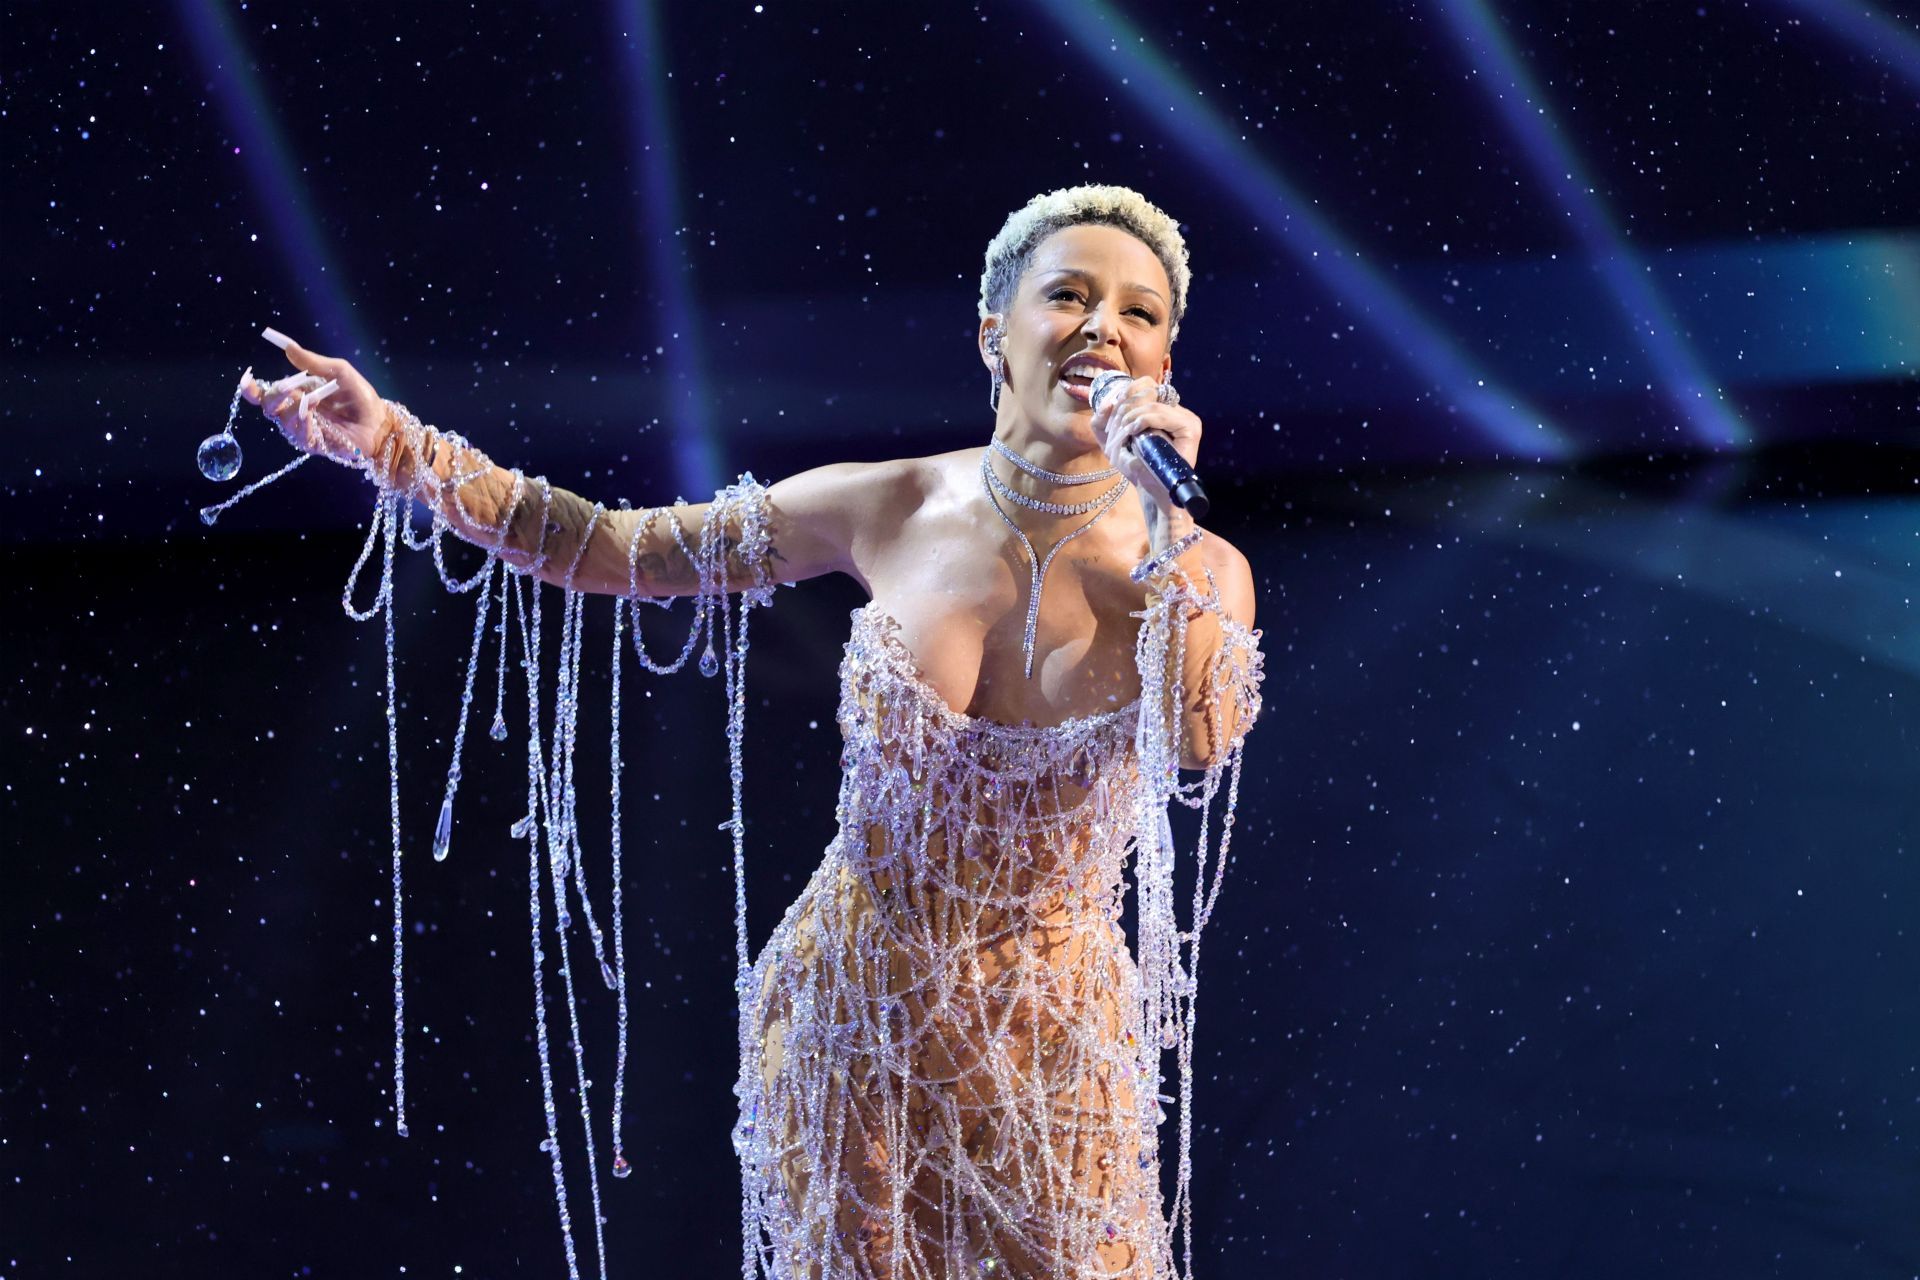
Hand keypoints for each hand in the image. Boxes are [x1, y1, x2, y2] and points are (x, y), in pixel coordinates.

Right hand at [239, 328, 387, 468]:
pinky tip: (312, 414)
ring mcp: (304, 429)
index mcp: (298, 393)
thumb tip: (288, 346)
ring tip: (311, 401)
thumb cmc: (360, 396)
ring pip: (283, 421)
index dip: (252, 389)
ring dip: (293, 409)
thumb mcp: (339, 372)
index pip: (267, 393)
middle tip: (286, 388)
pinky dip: (303, 423)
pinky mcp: (315, 444)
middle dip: (273, 396)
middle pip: (270, 407)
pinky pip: (299, 435)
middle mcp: (296, 411)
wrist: (380, 421)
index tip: (246, 379)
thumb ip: (313, 362)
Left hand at [1089, 375, 1201, 517]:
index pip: (1143, 384)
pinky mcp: (1190, 428)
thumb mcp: (1111, 440)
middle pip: (1145, 390)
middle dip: (1123, 409)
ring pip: (1150, 402)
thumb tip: (1107, 402)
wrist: (1151, 490)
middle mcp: (1175, 408)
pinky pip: (1160, 414)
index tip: (1112, 415)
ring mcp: (1185, 417)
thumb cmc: (1136, 466)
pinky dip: (1142, 421)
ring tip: (1123, 436)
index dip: (1124, 394)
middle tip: (1115, 431)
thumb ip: (1103, 420)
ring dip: (1129, 418)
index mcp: (1161, 407)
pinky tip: (1133, 433)